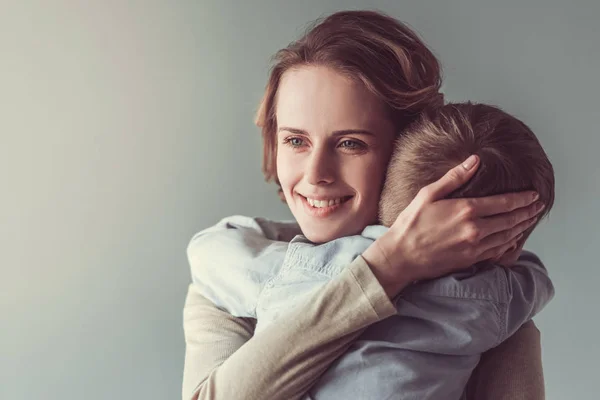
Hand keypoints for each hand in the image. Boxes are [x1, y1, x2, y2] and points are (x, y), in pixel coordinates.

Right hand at [363, 155, 544, 298]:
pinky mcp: (471, 260)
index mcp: (466, 210)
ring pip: (508, 236)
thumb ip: (454, 177)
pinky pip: (498, 251)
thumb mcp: (428, 194)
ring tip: (530, 220)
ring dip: (522, 227)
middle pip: (511, 220)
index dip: (522, 198)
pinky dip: (510, 244)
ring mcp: (475, 247)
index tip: (534, 194)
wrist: (401, 256)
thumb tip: (475, 161)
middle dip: (528, 212)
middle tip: (539, 206)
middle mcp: (475, 229)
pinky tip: (514, 239)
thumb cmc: (411, 223)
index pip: (504, 203)